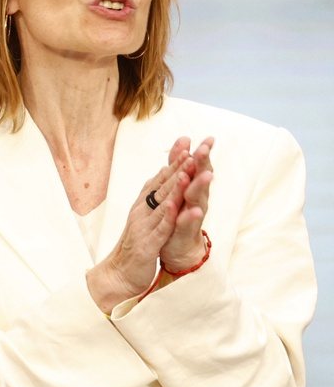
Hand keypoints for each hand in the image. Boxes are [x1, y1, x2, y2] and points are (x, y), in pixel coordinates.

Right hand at [86, 152, 189, 312]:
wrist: (118, 274)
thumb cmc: (134, 247)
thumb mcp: (145, 220)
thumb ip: (153, 200)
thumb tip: (160, 178)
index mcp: (143, 206)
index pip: (159, 180)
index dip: (173, 163)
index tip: (186, 146)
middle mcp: (142, 212)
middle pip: (161, 186)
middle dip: (176, 167)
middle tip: (190, 150)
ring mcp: (144, 226)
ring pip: (162, 203)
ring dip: (175, 186)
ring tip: (187, 170)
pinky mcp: (147, 243)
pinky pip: (160, 227)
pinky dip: (168, 215)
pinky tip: (177, 205)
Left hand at [158, 137, 213, 273]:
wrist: (179, 247)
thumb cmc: (179, 213)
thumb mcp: (178, 187)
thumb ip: (180, 165)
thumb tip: (185, 140)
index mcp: (193, 188)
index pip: (198, 167)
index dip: (202, 153)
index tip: (208, 138)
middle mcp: (197, 199)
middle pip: (201, 179)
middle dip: (203, 164)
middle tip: (205, 149)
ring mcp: (193, 215)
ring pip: (198, 198)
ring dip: (200, 186)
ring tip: (204, 175)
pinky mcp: (186, 231)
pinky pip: (189, 223)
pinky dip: (191, 216)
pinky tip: (194, 210)